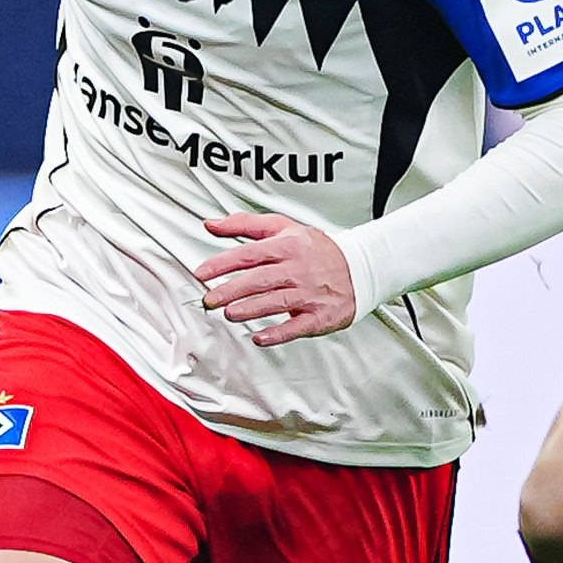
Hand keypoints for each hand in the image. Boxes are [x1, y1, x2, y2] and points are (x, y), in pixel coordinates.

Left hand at [196, 209, 357, 343]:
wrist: (360, 268)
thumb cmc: (317, 249)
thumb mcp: (284, 227)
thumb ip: (245, 225)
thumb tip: (211, 225)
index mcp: (287, 245)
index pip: (249, 254)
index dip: (222, 264)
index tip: (202, 273)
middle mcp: (298, 269)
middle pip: (259, 279)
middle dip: (231, 291)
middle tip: (209, 300)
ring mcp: (309, 293)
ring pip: (276, 302)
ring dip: (250, 309)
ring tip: (230, 314)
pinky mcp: (319, 316)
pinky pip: (297, 326)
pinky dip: (277, 334)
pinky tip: (259, 337)